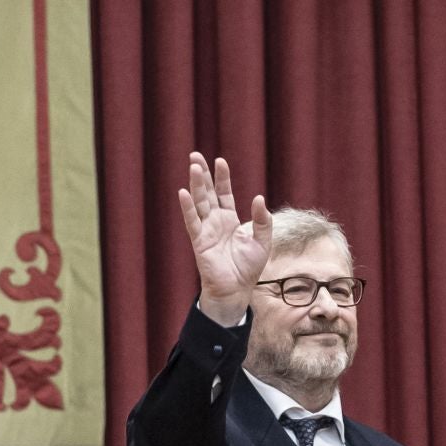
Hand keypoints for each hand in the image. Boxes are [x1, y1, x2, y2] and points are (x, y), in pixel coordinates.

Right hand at [178, 152, 270, 326]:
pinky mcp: (199, 241)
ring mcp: (206, 230)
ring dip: (195, 185)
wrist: (237, 290)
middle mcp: (215, 222)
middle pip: (206, 193)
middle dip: (201, 174)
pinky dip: (187, 208)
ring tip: (193, 166)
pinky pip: (192, 222)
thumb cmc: (248, 269)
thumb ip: (262, 220)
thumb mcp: (262, 241)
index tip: (220, 161)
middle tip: (195, 155)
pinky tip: (183, 192)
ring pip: (199, 203)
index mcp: (229, 220)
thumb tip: (258, 197)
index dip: (221, 178)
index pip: (223, 194)